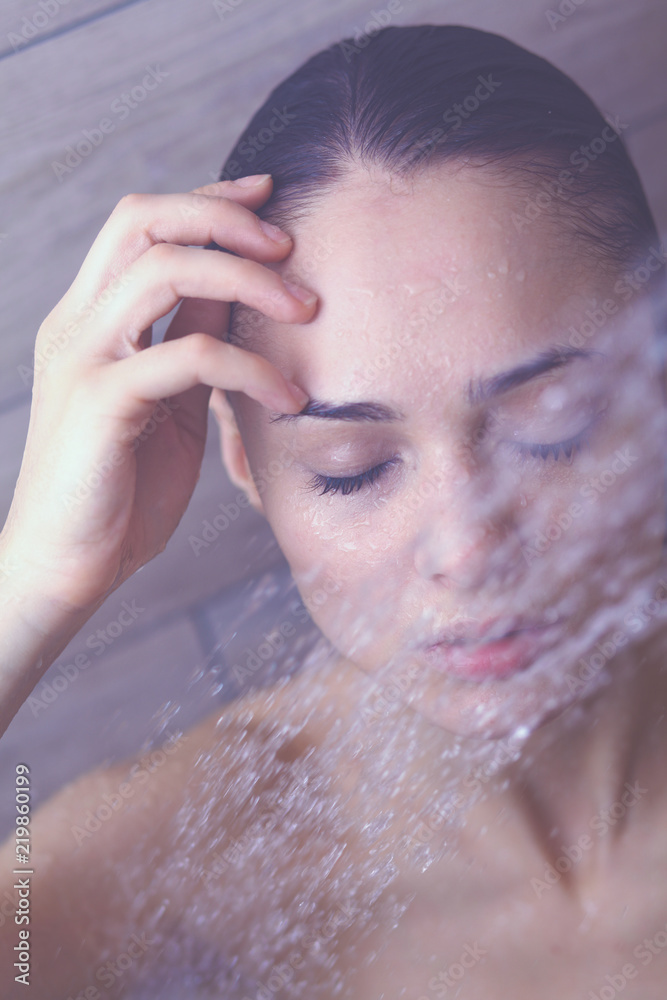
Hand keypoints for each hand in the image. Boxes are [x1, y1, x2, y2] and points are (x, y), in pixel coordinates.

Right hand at [1, 175, 314, 615]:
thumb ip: (192, 345)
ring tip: (307, 309)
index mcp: (91, 319)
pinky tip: (289, 398)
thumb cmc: (121, 491)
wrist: (67, 567)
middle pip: (144, 221)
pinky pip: (189, 355)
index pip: (142, 225)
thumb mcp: (169, 405)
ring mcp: (84, 358)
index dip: (206, 199)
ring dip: (248, 280)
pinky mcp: (100, 401)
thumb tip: (242, 297)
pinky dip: (249, 365)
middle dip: (225, 217)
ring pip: (165, 271)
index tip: (267, 196)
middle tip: (291, 245)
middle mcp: (79, 324)